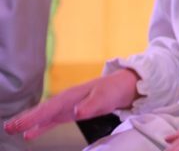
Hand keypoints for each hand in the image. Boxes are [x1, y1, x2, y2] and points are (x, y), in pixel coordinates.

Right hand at [4, 69, 138, 140]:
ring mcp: (68, 105)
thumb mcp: (106, 96)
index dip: (35, 116)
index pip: (50, 107)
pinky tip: (29, 134)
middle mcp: (67, 99)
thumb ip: (92, 104)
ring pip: (45, 114)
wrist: (125, 85)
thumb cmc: (115, 89)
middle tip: (9, 128)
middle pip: (43, 110)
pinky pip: (52, 120)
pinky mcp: (71, 111)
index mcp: (73, 94)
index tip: (20, 125)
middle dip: (26, 118)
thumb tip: (77, 112)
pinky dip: (41, 126)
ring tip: (12, 129)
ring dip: (29, 122)